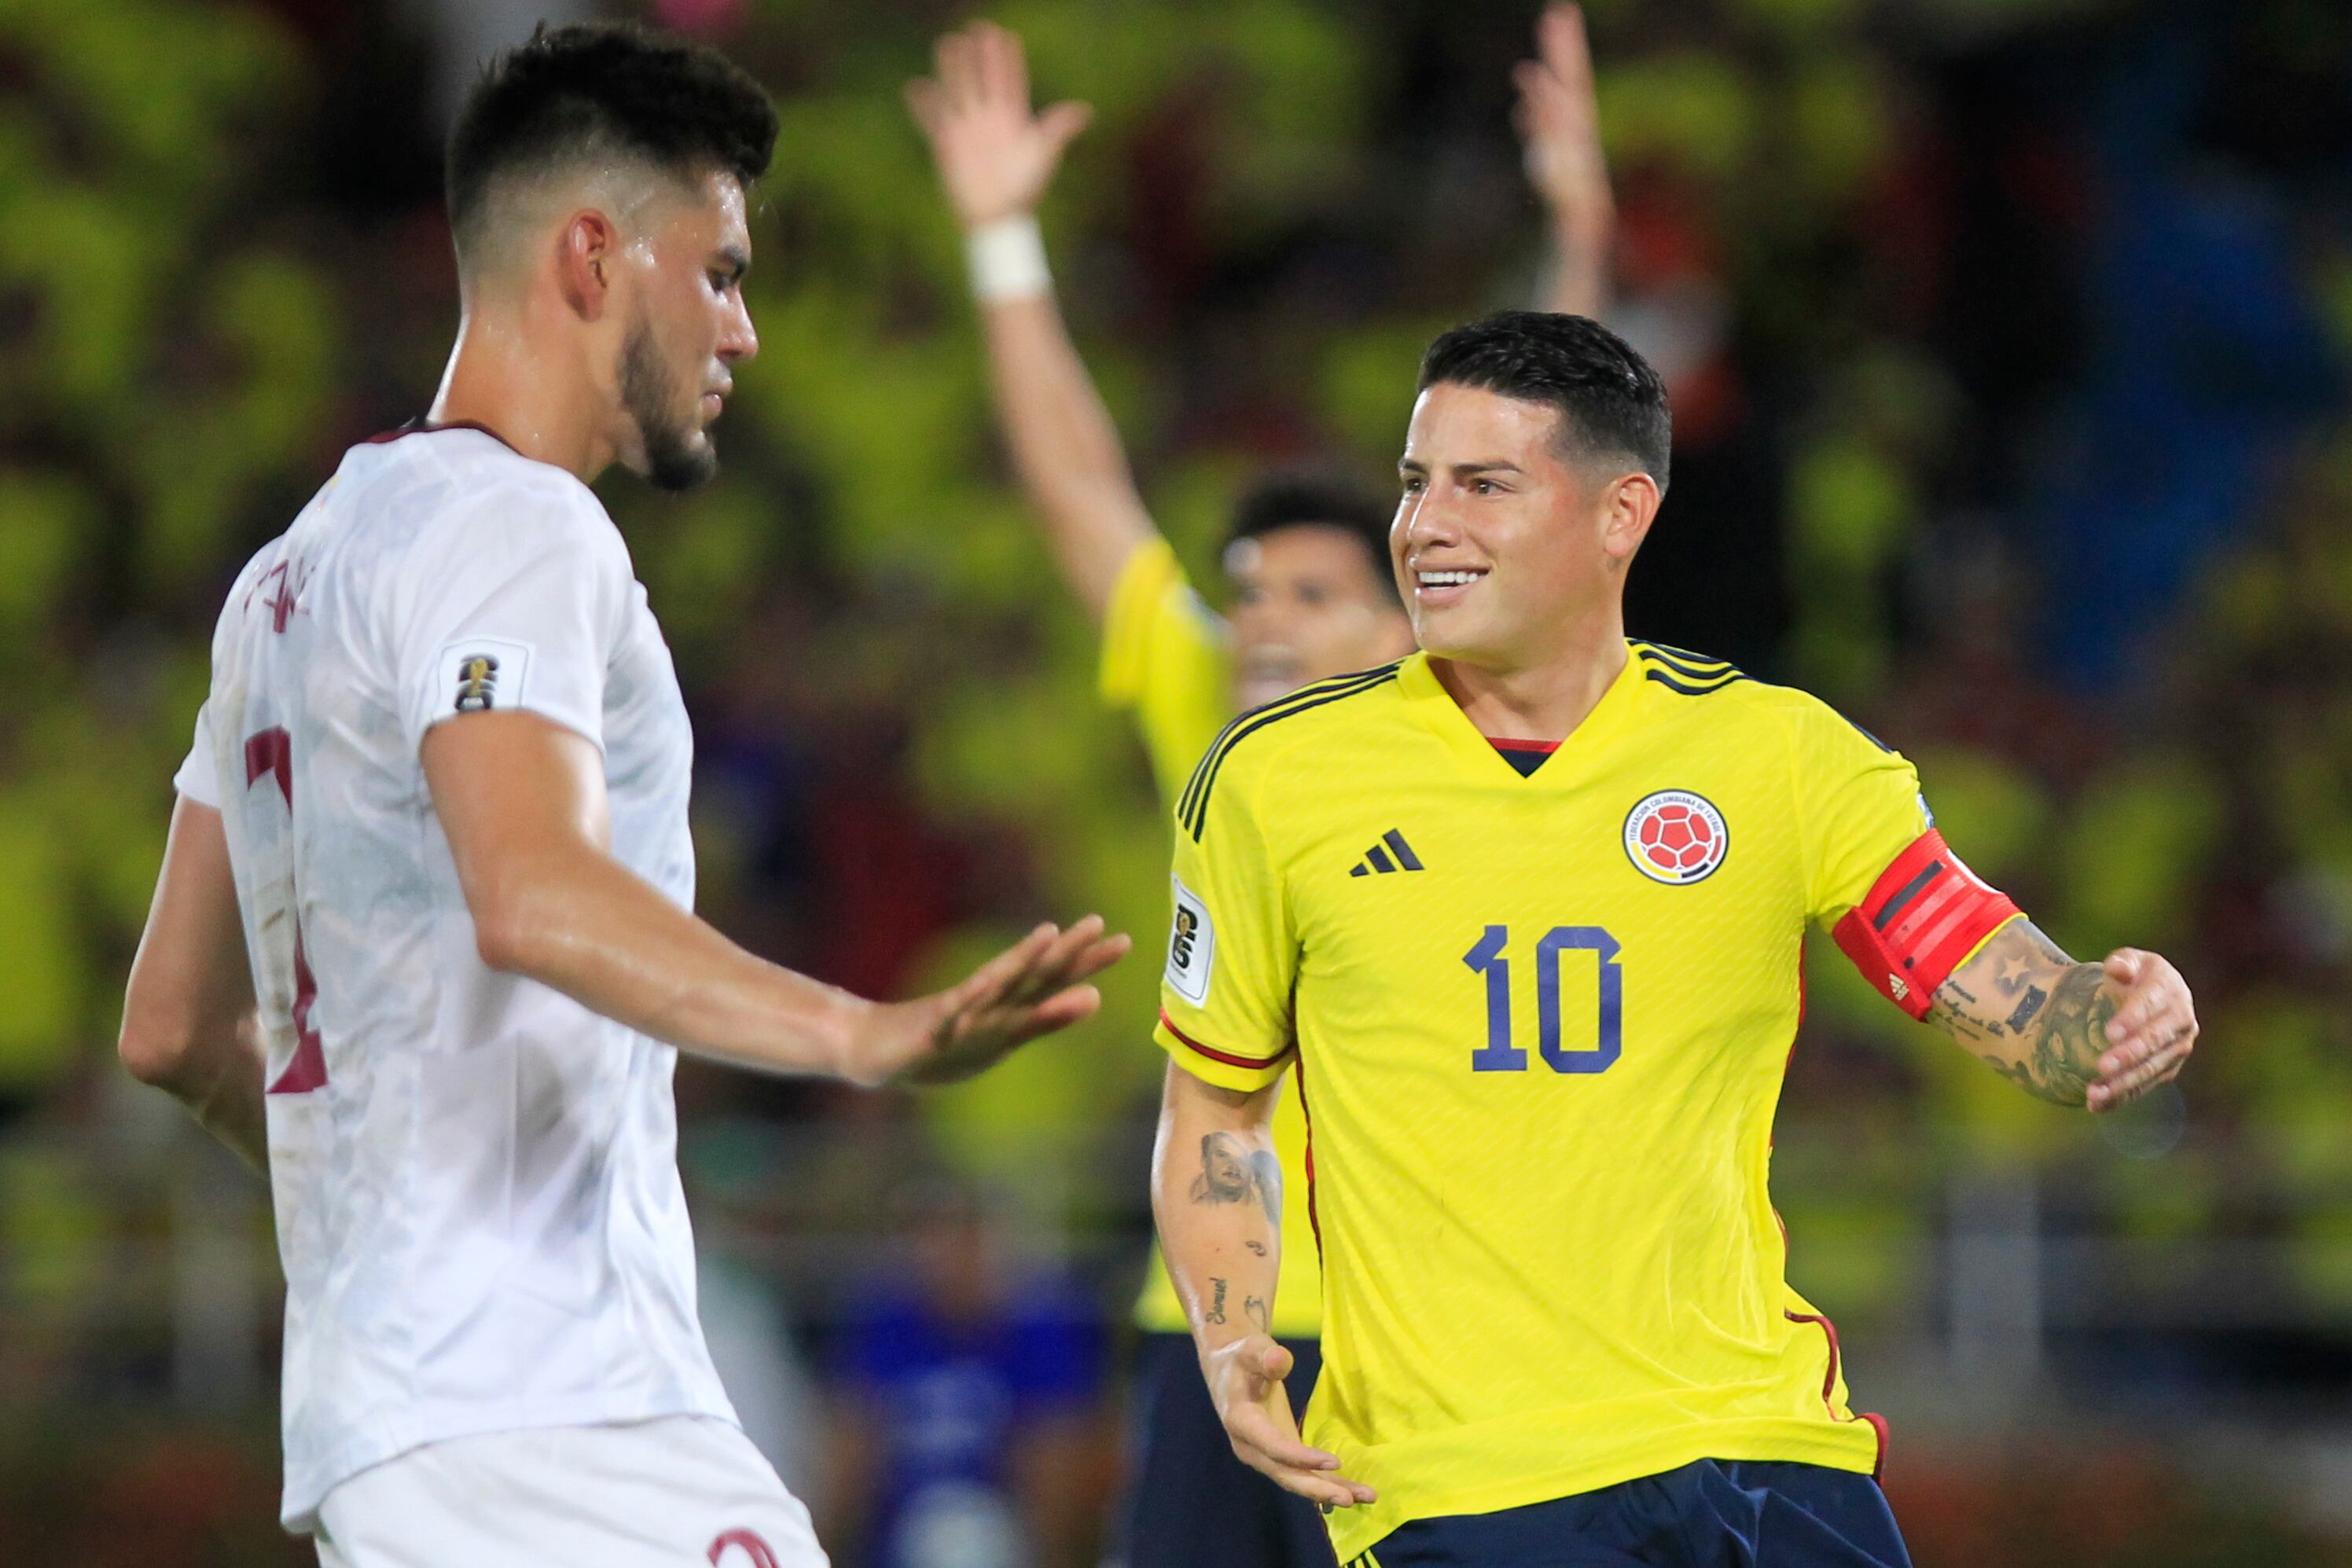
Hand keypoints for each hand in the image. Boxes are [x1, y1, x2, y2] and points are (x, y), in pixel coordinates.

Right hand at [846, 916, 1128, 1086]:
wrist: (873, 1050)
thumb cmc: (944, 1044)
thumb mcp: (1004, 1037)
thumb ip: (1047, 1018)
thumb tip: (1096, 997)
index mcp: (1009, 1007)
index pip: (1055, 981)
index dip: (1088, 962)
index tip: (1122, 940)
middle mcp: (990, 1003)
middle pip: (1034, 976)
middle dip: (1068, 953)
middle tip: (1099, 923)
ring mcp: (961, 1012)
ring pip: (997, 986)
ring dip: (1023, 960)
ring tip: (1050, 935)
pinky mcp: (933, 1026)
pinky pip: (956, 1011)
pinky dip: (973, 997)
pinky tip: (989, 981)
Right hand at [906, 21, 1092, 229]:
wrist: (998, 216)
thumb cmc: (1024, 188)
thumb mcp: (1045, 154)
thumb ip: (1060, 128)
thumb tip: (1085, 110)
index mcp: (1012, 118)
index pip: (1009, 81)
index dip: (1007, 59)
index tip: (1006, 36)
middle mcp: (988, 119)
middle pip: (982, 78)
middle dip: (980, 55)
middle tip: (978, 27)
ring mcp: (967, 129)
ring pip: (958, 90)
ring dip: (953, 68)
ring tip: (949, 42)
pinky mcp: (947, 144)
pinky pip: (933, 119)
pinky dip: (923, 104)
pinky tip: (916, 85)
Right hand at [1204, 1334, 1375, 1509]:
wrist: (1229, 1370)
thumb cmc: (1242, 1357)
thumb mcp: (1251, 1349)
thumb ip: (1266, 1356)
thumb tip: (1281, 1359)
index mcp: (1241, 1421)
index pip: (1273, 1446)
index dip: (1302, 1458)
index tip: (1334, 1462)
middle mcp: (1251, 1447)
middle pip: (1285, 1474)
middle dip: (1317, 1489)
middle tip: (1350, 1499)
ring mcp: (1265, 1455)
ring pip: (1297, 1480)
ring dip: (1329, 1491)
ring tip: (1366, 1496)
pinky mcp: (1279, 1455)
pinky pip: (1303, 1474)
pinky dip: (1327, 1484)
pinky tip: (1354, 1492)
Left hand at [1515, 4, 1613, 258]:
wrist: (1579, 213)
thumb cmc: (1564, 181)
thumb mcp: (1546, 148)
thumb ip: (1536, 123)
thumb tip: (1523, 106)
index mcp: (1577, 113)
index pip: (1572, 71)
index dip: (1566, 43)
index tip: (1561, 12)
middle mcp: (1578, 118)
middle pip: (1571, 75)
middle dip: (1563, 45)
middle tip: (1558, 11)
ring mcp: (1572, 135)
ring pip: (1562, 97)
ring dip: (1552, 71)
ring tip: (1543, 41)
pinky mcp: (1564, 154)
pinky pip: (1550, 127)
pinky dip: (1540, 106)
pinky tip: (1527, 85)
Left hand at [2087, 948, 2195, 1112]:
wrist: (2147, 994)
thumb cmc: (2132, 974)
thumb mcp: (2126, 961)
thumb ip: (2122, 962)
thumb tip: (2118, 969)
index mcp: (2169, 988)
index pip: (2151, 1004)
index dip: (2132, 1019)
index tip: (2110, 1033)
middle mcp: (2181, 1019)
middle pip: (2155, 1040)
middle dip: (2129, 1055)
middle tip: (2102, 1066)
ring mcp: (2177, 1047)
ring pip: (2151, 1068)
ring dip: (2123, 1082)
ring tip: (2093, 1092)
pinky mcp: (2167, 1068)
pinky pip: (2144, 1084)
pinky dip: (2121, 1096)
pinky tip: (2096, 1104)